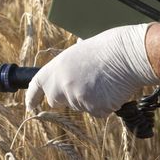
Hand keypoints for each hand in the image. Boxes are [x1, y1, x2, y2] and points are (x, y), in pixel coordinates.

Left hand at [25, 23, 159, 116]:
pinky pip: (98, 112)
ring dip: (90, 99)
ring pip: (80, 106)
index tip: (30, 106)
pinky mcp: (94, 110)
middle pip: (57, 100)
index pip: (37, 86)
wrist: (128, 54)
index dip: (32, 98)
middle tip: (84, 84)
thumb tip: (72, 68)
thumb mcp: (80, 49)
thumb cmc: (108, 47)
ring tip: (105, 80)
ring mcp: (78, 100)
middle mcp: (62, 86)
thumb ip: (69, 65)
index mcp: (56, 68)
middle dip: (67, 96)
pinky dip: (105, 104)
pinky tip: (112, 89)